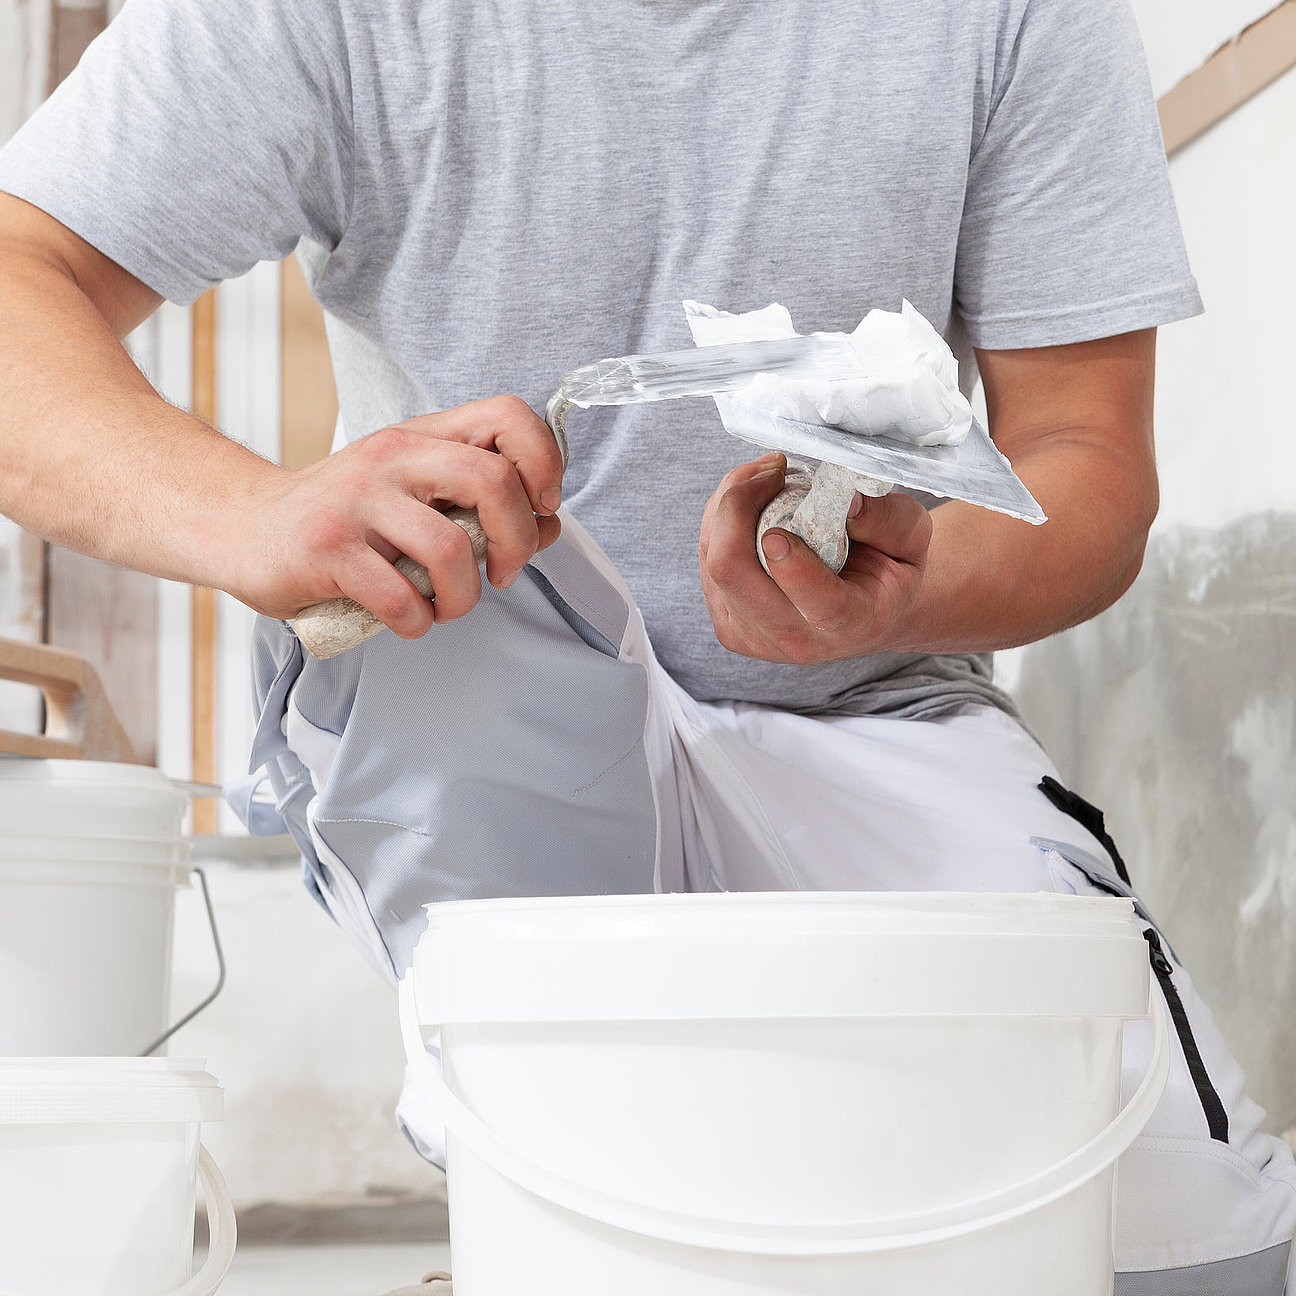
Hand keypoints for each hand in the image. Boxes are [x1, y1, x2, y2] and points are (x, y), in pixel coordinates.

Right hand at [226, 396, 563, 636]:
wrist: (245, 528)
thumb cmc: (343, 518)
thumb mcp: (412, 492)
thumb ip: (477, 503)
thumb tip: (549, 523)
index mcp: (422, 438)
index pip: (507, 415)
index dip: (543, 460)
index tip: (541, 506)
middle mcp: (392, 457)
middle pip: (492, 481)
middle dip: (517, 541)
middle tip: (501, 572)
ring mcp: (357, 500)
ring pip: (450, 549)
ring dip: (463, 597)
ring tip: (445, 606)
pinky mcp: (327, 549)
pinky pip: (401, 598)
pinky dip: (418, 622)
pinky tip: (407, 619)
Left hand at [698, 454, 931, 662]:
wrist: (865, 612)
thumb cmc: (888, 570)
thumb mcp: (911, 538)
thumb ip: (887, 518)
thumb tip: (845, 500)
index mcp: (852, 623)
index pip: (818, 603)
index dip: (792, 562)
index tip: (782, 516)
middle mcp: (797, 639)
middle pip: (734, 574)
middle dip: (738, 505)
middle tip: (772, 468)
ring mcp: (755, 637)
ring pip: (713, 561)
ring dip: (730, 505)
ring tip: (766, 478)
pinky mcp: (729, 624)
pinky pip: (707, 561)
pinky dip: (721, 522)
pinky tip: (750, 506)